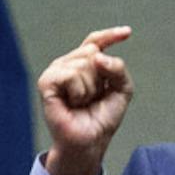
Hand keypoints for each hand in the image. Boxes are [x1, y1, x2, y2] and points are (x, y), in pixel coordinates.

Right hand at [38, 26, 134, 174]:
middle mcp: (68, 64)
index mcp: (85, 64)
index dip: (110, 35)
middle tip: (92, 98)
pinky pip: (71, 74)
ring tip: (82, 102)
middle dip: (101, 78)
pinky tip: (72, 102)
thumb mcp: (122, 90)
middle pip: (94, 52)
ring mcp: (56, 71)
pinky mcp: (46, 82)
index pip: (96, 42)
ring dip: (90, 88)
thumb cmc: (102, 118)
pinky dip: (78, 91)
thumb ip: (118, 68)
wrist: (90, 141)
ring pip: (84, 63)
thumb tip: (98, 56)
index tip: (127, 32)